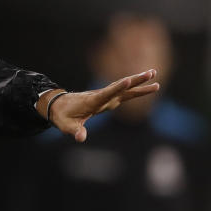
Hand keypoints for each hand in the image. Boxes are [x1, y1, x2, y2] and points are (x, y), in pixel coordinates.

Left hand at [40, 69, 158, 142]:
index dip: (118, 87)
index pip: (107, 93)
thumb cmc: (62, 116)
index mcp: (92, 101)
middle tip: (152, 72)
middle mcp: (100, 96)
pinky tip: (144, 86)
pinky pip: (122, 92)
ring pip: (124, 88)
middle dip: (136, 81)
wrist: (57, 106)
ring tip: (153, 73)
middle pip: (120, 87)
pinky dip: (133, 88)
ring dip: (138, 82)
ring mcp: (104, 96)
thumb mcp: (66, 126)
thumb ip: (75, 131)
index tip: (128, 80)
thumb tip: (81, 138)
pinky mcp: (106, 98)